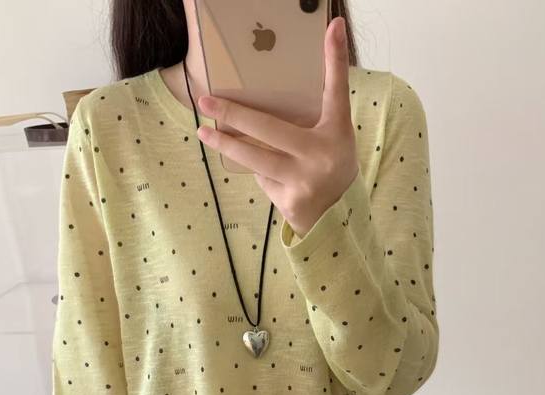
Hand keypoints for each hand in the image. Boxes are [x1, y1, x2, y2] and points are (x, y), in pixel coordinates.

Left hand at [195, 16, 358, 238]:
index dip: (335, 58)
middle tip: (206, 102)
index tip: (332, 26)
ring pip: (255, 158)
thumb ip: (315, 111)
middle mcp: (321, 155)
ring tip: (204, 133)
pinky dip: (262, 174)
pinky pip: (263, 179)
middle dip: (233, 114)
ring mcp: (303, 182)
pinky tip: (272, 176)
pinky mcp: (290, 203)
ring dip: (226, 145)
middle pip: (268, 129)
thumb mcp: (333, 136)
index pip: (335, 90)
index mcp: (336, 132)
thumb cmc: (332, 166)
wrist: (340, 217)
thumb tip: (285, 83)